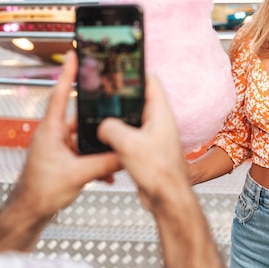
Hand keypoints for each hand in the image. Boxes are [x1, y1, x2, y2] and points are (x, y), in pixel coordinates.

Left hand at [11, 51, 121, 217]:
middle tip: (113, 108)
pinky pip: (85, 153)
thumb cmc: (41, 191)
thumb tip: (125, 154)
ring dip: (100, 147)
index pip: (59, 95)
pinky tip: (108, 174)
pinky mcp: (64, 158)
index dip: (68, 73)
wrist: (29, 212)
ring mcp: (59, 147)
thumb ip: (104, 163)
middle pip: (80, 117)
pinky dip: (97, 161)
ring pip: (85, 138)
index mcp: (51, 131)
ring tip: (114, 155)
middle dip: (99, 119)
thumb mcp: (78, 175)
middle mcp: (54, 135)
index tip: (73, 54)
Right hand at [97, 76, 187, 211]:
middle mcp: (159, 122)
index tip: (119, 69)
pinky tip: (105, 140)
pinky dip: (119, 137)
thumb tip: (102, 126)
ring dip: (118, 119)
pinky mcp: (147, 151)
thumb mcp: (128, 144)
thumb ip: (111, 128)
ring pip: (133, 120)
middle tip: (104, 93)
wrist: (167, 199)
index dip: (135, 72)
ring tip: (101, 116)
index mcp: (160, 113)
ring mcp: (154, 137)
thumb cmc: (159, 172)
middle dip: (121, 97)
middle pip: (139, 100)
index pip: (151, 82)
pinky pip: (130, 137)